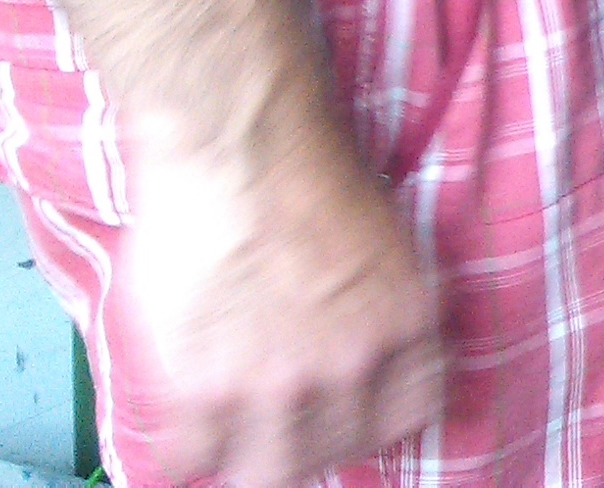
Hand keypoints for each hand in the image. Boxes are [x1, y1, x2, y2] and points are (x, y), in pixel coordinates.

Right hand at [124, 136, 444, 487]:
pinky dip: (189, 457)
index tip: (355, 418)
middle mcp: (354, 365)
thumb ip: (383, 304)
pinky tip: (188, 440)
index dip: (379, 420)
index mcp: (408, 323)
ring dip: (252, 461)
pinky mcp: (205, 392)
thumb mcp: (389, 237)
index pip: (415, 415)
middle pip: (340, 451)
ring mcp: (279, 386)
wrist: (240, 147)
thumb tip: (371, 345)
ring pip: (269, 472)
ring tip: (236, 444)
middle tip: (287, 432)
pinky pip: (195, 460)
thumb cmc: (308, 170)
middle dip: (314, 446)